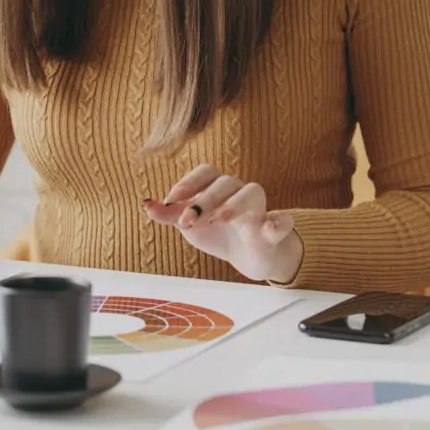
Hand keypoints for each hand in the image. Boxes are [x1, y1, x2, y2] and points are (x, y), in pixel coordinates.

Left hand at [143, 165, 302, 283]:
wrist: (248, 257)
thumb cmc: (217, 233)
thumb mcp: (190, 225)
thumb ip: (169, 215)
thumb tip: (146, 204)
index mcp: (218, 187)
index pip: (205, 172)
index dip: (189, 182)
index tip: (172, 198)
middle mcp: (239, 191)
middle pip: (224, 182)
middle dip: (204, 199)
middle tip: (188, 220)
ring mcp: (259, 210)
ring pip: (251, 192)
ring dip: (233, 203)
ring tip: (220, 218)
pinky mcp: (275, 231)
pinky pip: (284, 220)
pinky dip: (279, 221)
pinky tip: (271, 225)